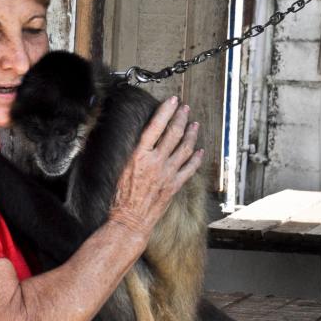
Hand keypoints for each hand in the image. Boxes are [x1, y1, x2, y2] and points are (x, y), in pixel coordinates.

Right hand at [107, 96, 202, 238]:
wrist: (129, 219)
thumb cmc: (120, 197)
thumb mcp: (121, 168)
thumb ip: (134, 153)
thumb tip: (141, 139)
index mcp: (140, 155)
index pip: (156, 126)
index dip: (166, 111)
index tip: (172, 101)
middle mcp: (156, 161)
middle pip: (174, 133)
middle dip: (181, 118)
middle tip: (186, 109)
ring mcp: (168, 173)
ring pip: (185, 148)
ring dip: (192, 134)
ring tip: (195, 124)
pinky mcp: (175, 185)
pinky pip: (190, 168)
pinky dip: (197, 158)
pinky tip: (200, 151)